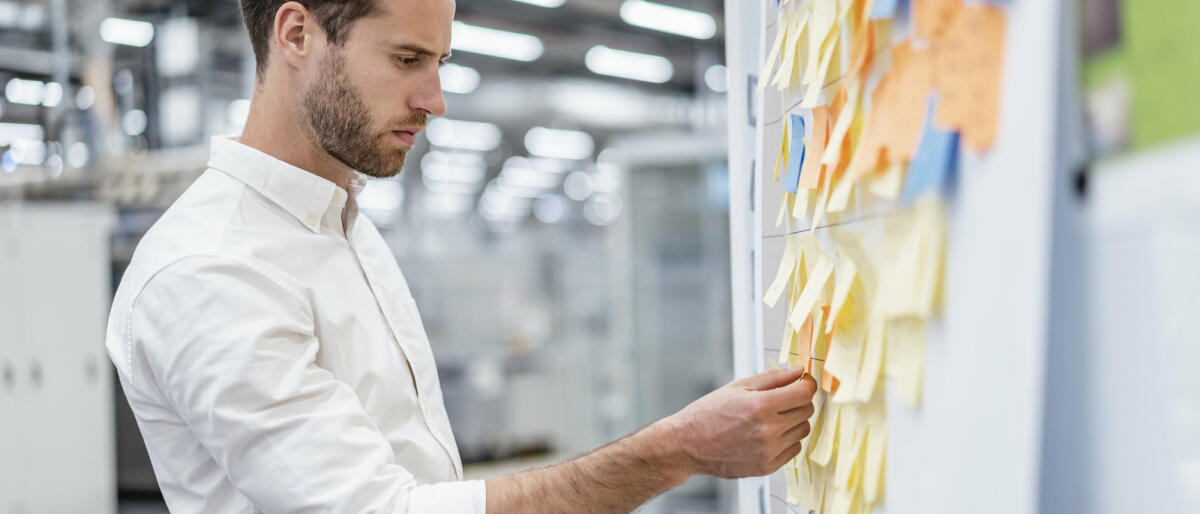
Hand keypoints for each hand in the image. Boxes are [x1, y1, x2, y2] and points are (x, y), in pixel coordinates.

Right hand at [662, 367, 817, 478]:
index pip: (804, 393)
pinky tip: (767, 434)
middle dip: (798, 401)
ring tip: (771, 418)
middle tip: (781, 399)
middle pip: (806, 411)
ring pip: (802, 431)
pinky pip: (793, 449)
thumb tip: (798, 372)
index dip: (806, 384)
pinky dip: (786, 440)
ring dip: (793, 421)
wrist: (688, 445)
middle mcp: (768, 430)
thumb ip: (772, 378)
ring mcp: (769, 451)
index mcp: (760, 406)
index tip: (803, 382)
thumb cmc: (708, 413)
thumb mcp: (738, 386)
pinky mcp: (767, 467)